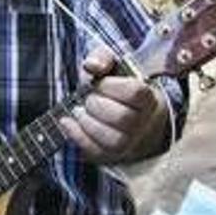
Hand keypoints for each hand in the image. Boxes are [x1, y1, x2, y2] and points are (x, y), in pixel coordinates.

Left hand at [60, 48, 163, 163]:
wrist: (132, 116)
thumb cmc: (120, 88)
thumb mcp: (114, 65)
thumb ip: (103, 58)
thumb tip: (91, 65)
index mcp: (148, 98)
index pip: (134, 92)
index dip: (111, 86)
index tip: (100, 83)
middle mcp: (144, 124)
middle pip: (122, 118)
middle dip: (96, 105)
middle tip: (88, 99)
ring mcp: (131, 143)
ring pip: (112, 140)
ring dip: (87, 123)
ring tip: (78, 111)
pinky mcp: (114, 156)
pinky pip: (97, 153)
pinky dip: (77, 136)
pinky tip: (67, 122)